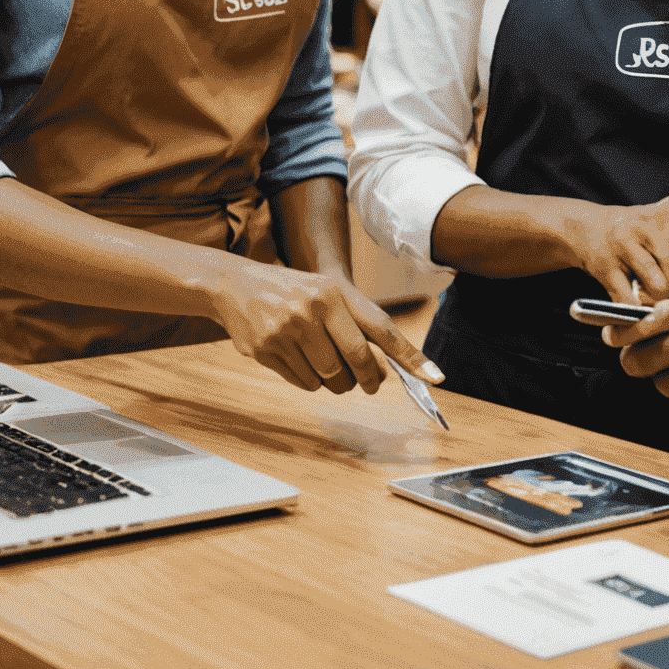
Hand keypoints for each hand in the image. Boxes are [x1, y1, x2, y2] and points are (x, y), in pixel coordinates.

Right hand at [212, 259, 442, 395]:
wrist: (234, 285)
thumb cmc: (292, 291)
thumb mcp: (324, 292)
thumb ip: (354, 322)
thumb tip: (385, 367)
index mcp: (333, 292)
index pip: (381, 329)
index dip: (409, 355)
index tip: (434, 376)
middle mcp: (312, 310)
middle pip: (356, 362)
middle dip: (367, 379)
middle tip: (369, 384)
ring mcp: (287, 331)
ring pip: (329, 379)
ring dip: (334, 381)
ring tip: (322, 359)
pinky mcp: (267, 351)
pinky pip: (304, 383)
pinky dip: (310, 381)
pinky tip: (299, 359)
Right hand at [567, 196, 668, 303]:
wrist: (592, 227)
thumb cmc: (650, 236)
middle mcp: (655, 222)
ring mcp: (627, 239)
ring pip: (659, 291)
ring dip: (661, 306)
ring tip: (660, 306)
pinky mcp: (605, 261)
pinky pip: (630, 301)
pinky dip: (636, 312)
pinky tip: (637, 311)